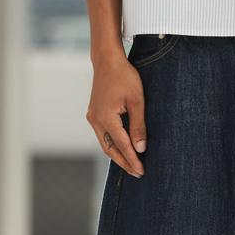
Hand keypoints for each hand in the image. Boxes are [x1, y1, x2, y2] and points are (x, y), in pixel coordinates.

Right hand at [86, 51, 146, 176]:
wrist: (107, 61)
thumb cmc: (125, 77)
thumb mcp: (137, 101)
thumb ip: (138, 126)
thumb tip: (140, 148)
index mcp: (106, 118)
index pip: (122, 145)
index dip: (132, 160)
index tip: (141, 171)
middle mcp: (96, 120)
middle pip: (110, 149)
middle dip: (124, 162)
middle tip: (137, 173)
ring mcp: (93, 117)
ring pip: (105, 143)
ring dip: (118, 155)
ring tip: (131, 165)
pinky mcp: (94, 114)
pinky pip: (103, 135)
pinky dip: (113, 144)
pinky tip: (122, 149)